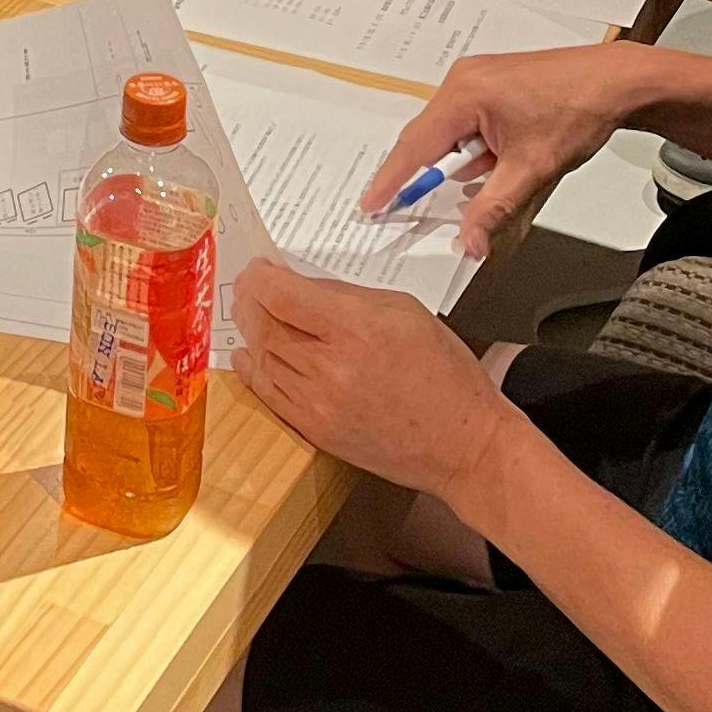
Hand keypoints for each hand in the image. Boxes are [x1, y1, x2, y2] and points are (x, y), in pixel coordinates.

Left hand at [234, 263, 513, 504]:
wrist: (462, 444)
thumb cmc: (445, 374)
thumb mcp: (405, 311)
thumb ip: (347, 295)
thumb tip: (304, 286)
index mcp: (356, 328)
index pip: (282, 295)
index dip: (260, 277)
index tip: (259, 268)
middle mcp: (330, 367)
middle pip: (265, 324)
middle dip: (250, 299)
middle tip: (249, 286)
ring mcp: (319, 404)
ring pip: (263, 358)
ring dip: (250, 331)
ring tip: (251, 314)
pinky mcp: (315, 432)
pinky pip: (269, 394)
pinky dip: (254, 370)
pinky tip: (250, 354)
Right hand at [361, 44, 641, 259]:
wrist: (615, 82)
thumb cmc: (578, 109)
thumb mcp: (530, 170)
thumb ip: (493, 208)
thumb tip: (469, 241)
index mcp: (464, 94)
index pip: (414, 145)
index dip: (390, 179)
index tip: (371, 203)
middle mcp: (464, 79)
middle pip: (428, 137)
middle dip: (426, 174)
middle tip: (409, 204)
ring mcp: (478, 77)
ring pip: (451, 131)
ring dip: (462, 160)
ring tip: (495, 174)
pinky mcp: (492, 82)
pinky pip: (468, 120)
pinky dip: (476, 146)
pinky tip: (500, 160)